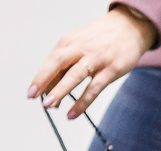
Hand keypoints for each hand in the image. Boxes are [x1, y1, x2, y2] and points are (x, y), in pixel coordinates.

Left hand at [28, 7, 157, 117]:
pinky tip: (73, 113)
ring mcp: (97, 59)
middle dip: (44, 80)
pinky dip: (82, 102)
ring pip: (75, 75)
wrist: (129, 27)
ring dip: (61, 90)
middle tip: (34, 97)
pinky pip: (94, 88)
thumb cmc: (101, 40)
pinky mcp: (111, 70)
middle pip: (58, 63)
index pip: (51, 61)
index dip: (40, 77)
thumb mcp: (80, 45)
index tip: (31, 93)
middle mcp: (80, 48)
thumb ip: (66, 65)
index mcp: (69, 42)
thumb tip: (50, 89)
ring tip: (50, 105)